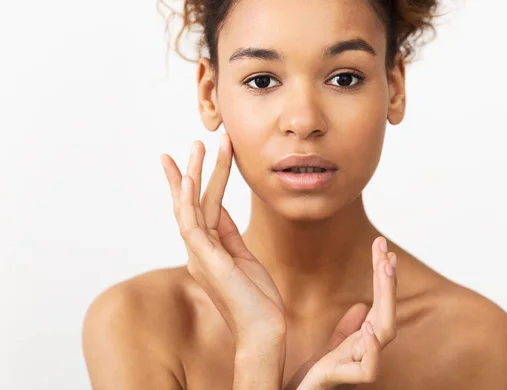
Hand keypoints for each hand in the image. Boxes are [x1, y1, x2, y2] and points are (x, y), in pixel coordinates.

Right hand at [160, 134, 285, 346]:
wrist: (264, 329)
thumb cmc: (257, 298)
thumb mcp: (244, 256)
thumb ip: (229, 234)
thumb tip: (221, 209)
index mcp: (209, 249)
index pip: (201, 208)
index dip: (198, 182)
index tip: (195, 159)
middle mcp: (199, 250)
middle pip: (191, 203)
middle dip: (192, 171)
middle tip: (195, 143)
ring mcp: (200, 255)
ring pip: (190, 207)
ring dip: (193, 176)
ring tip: (198, 147)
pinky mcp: (206, 260)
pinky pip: (192, 225)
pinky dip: (188, 201)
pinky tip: (190, 179)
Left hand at [294, 238, 397, 388]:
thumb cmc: (315, 380)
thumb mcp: (329, 349)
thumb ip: (345, 330)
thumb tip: (361, 306)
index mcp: (362, 341)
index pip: (379, 302)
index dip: (382, 276)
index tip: (382, 246)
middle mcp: (366, 351)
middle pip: (386, 312)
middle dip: (387, 281)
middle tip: (386, 251)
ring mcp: (360, 365)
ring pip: (384, 333)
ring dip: (386, 301)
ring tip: (384, 271)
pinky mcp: (345, 381)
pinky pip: (368, 369)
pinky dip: (371, 347)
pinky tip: (368, 325)